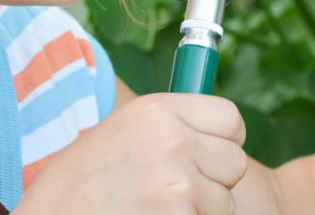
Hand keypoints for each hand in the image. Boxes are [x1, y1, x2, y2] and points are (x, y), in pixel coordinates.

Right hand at [15, 93, 248, 214]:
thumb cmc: (80, 185)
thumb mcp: (122, 133)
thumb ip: (169, 126)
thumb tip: (221, 132)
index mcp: (157, 110)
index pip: (230, 118)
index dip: (225, 142)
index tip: (210, 156)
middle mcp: (172, 139)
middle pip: (234, 162)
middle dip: (216, 182)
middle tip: (178, 192)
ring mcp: (177, 181)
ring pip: (224, 201)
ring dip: (200, 212)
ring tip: (157, 209)